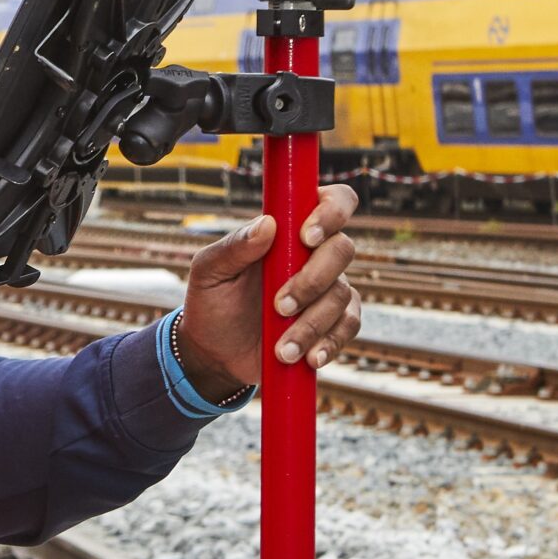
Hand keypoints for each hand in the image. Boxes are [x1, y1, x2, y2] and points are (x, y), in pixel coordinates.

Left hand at [174, 183, 362, 398]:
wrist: (213, 353)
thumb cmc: (211, 302)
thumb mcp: (209, 271)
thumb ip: (235, 246)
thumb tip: (267, 224)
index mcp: (288, 230)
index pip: (332, 201)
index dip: (330, 212)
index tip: (305, 238)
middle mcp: (313, 255)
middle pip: (342, 249)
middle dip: (313, 280)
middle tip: (279, 306)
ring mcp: (326, 289)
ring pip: (343, 294)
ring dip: (312, 323)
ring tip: (282, 348)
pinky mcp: (332, 322)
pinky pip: (348, 326)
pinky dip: (330, 343)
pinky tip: (308, 357)